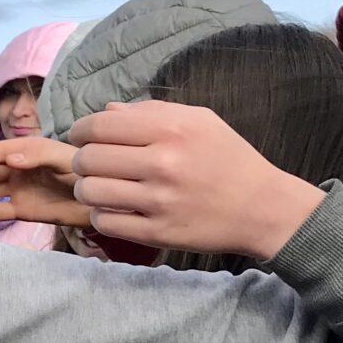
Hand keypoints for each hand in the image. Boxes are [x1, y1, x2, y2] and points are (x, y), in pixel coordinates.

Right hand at [0, 136, 89, 225]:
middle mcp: (18, 169)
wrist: (95, 203)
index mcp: (27, 152)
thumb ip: (37, 156)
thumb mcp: (61, 159)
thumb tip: (9, 159)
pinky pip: (1, 211)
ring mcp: (18, 189)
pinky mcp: (21, 209)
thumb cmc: (81, 173)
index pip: (0, 151)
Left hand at [69, 101, 323, 259]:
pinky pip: (106, 222)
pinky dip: (101, 214)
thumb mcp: (199, 121)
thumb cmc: (229, 158)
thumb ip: (151, 112)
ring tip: (98, 186)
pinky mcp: (158, 233)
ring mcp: (159, 201)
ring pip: (90, 192)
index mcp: (170, 129)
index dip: (80, 130)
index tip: (81, 136)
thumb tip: (107, 110)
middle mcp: (162, 163)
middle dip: (81, 160)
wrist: (263, 207)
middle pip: (88, 159)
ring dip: (86, 188)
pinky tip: (113, 208)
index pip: (99, 126)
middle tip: (90, 163)